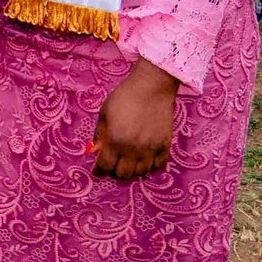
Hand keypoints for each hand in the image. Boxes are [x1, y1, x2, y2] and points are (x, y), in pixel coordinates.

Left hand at [92, 59, 178, 178]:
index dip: (100, 170)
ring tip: (128, 162)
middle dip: (115, 171)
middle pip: (124, 173)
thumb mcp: (104, 114)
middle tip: (114, 164)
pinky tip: (145, 160)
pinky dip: (151, 166)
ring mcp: (151, 149)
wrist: (151, 88)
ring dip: (133, 170)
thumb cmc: (123, 98)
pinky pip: (159, 166)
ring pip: (141, 172)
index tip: (98, 170)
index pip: (106, 166)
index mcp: (116, 141)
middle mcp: (133, 149)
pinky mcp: (165, 145)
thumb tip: (96, 150)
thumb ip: (100, 135)